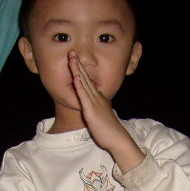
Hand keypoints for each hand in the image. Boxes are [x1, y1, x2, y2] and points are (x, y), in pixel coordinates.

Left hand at [69, 51, 142, 168]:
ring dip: (77, 70)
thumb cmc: (109, 130)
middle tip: (72, 52)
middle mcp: (97, 97)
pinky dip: (80, 86)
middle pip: (86, 78)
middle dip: (78, 64)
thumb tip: (92, 108)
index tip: (75, 59)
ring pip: (84, 83)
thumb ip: (96, 109)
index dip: (81, 69)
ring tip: (72, 58)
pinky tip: (76, 77)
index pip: (88, 81)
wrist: (117, 138)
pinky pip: (84, 96)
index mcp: (99, 98)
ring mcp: (95, 103)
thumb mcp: (101, 116)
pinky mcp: (91, 111)